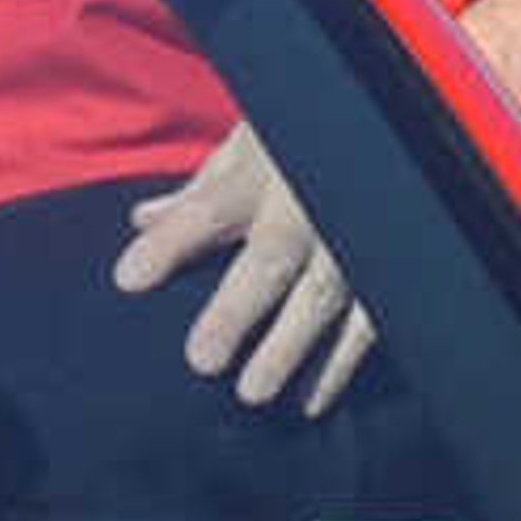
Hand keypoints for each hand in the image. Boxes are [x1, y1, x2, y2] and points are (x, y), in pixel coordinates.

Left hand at [114, 123, 374, 411]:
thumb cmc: (306, 138)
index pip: (210, 206)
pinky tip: (312, 401)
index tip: (129, 279)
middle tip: (202, 361)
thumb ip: (201, 190)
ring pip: (325, 292)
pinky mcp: (391, 262)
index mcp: (267, 164)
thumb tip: (142, 221)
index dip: (172, 242)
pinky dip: (342, 361)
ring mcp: (356, 230)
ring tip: (252, 393)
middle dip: (237, 309)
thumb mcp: (250, 146)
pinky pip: (371, 315)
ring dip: (290, 346)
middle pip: (272, 254)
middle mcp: (310, 198)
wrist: (391, 120)